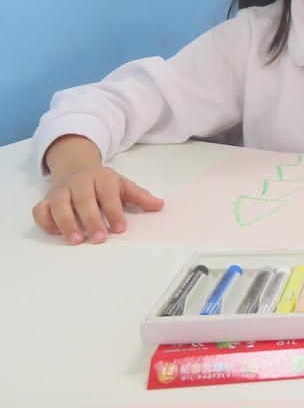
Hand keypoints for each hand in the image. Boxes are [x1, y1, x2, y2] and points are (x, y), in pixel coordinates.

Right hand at [32, 135, 164, 244]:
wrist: (76, 168)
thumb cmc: (103, 182)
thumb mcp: (123, 185)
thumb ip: (139, 196)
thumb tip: (159, 205)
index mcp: (102, 177)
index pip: (108, 193)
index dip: (114, 211)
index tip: (120, 228)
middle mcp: (80, 182)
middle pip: (83, 199)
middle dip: (91, 219)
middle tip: (99, 239)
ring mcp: (61, 191)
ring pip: (58, 204)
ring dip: (66, 222)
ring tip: (76, 240)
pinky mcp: (46, 200)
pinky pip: (40, 210)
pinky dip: (45, 221)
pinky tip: (56, 233)